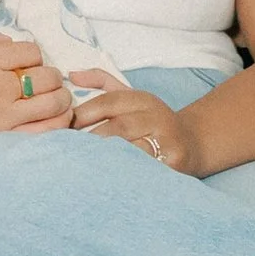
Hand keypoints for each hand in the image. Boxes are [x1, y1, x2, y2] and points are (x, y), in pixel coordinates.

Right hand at [0, 17, 74, 160]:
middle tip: (40, 80)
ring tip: (51, 98)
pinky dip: (56, 124)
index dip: (30, 55)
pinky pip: (45, 133)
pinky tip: (49, 120)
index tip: (21, 62)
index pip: (32, 51)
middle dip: (48, 75)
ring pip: (55, 105)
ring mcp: (0, 120)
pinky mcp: (0, 144)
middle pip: (49, 77)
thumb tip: (6, 41)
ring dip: (58, 98)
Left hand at [69, 78, 195, 170]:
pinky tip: (105, 179)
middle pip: (118, 128)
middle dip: (90, 141)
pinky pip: (142, 170)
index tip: (62, 128)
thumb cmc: (151, 122)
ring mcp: (167, 141)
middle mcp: (157, 117)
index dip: (83, 114)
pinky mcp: (173, 164)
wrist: (192, 145)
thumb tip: (71, 76)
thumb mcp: (131, 97)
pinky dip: (122, 174)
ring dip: (104, 159)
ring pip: (130, 150)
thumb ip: (101, 82)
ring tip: (82, 166)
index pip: (109, 102)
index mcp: (143, 99)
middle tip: (67, 151)